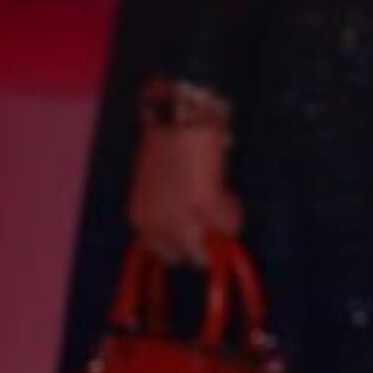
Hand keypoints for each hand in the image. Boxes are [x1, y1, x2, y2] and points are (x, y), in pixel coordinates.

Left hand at [128, 98, 241, 270]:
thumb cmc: (168, 145)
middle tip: (213, 216)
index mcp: (140, 220)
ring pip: (209, 249)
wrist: (179, 116)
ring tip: (223, 203)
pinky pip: (228, 225)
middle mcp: (156, 226)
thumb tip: (193, 227)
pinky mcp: (203, 205)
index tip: (196, 228)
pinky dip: (232, 212)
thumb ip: (167, 211)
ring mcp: (179, 219)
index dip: (184, 242)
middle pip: (187, 257)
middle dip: (202, 240)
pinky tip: (227, 192)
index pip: (163, 254)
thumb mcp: (157, 188)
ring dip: (220, 230)